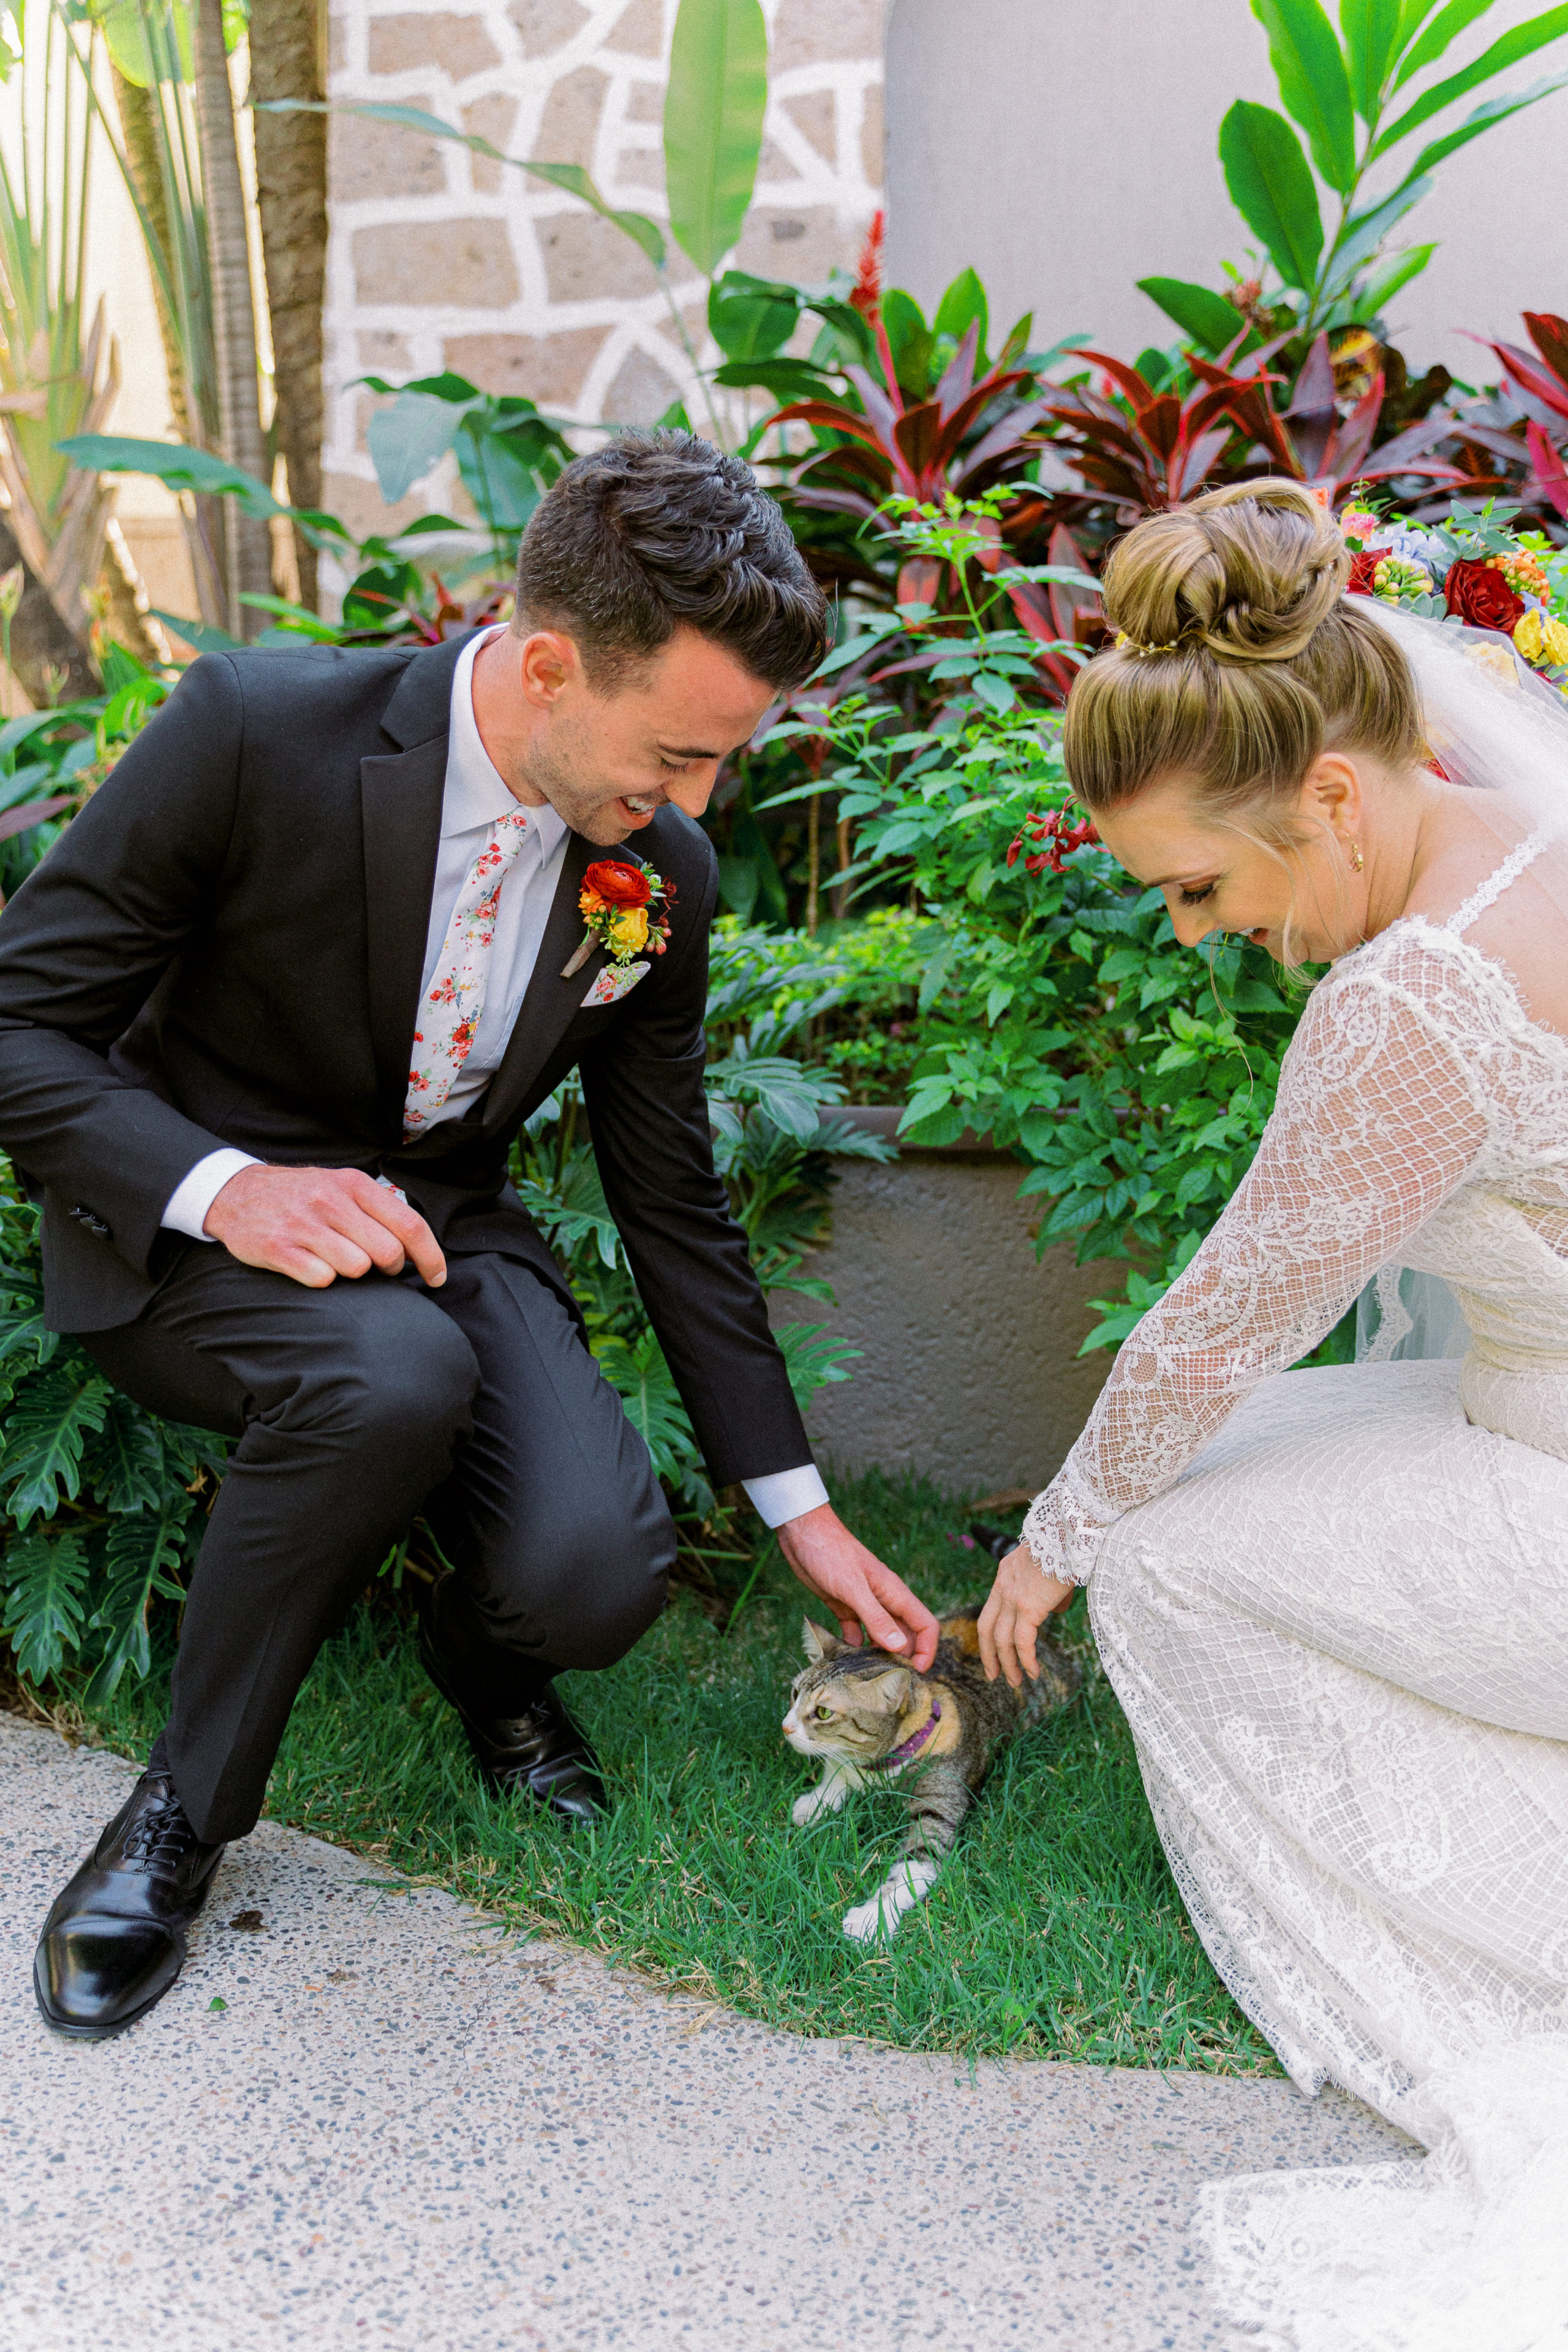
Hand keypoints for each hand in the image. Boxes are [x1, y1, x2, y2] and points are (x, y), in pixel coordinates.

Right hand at [204, 1164, 446, 1289]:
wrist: (237, 1193)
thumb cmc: (301, 1196)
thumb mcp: (341, 1187)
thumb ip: (378, 1210)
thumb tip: (417, 1246)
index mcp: (354, 1184)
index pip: (408, 1224)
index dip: (430, 1257)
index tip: (437, 1278)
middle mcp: (330, 1201)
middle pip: (387, 1252)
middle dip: (388, 1268)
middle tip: (376, 1267)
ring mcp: (303, 1225)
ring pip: (357, 1268)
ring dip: (352, 1273)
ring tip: (335, 1259)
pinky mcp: (278, 1248)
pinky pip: (321, 1279)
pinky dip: (322, 1280)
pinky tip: (310, 1264)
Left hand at [775, 1503, 939, 1670]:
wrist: (803, 1533)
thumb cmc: (831, 1554)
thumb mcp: (853, 1588)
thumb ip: (877, 1617)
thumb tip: (900, 1647)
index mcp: (894, 1594)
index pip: (925, 1625)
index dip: (926, 1650)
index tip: (915, 1674)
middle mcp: (884, 1601)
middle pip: (905, 1635)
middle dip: (903, 1659)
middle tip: (889, 1683)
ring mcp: (864, 1605)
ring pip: (881, 1637)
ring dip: (878, 1656)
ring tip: (868, 1678)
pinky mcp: (843, 1607)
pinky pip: (855, 1633)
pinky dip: (854, 1647)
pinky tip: (845, 1661)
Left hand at [978, 1543, 1072, 1687]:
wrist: (1069, 1533)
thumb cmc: (1067, 1547)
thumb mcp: (1049, 1567)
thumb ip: (1047, 1590)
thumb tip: (1055, 1611)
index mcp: (1005, 1575)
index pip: (991, 1610)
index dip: (990, 1634)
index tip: (994, 1651)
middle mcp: (1003, 1586)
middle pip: (987, 1628)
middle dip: (989, 1655)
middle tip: (994, 1675)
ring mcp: (1013, 1597)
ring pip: (1001, 1640)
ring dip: (1007, 1664)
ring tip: (1016, 1682)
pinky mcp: (1028, 1606)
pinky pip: (1022, 1641)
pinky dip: (1026, 1660)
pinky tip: (1033, 1673)